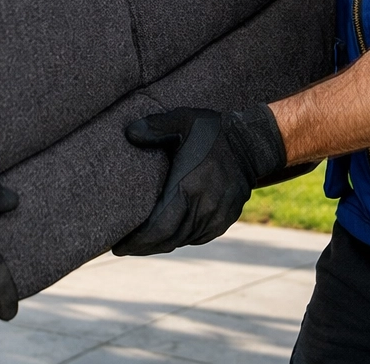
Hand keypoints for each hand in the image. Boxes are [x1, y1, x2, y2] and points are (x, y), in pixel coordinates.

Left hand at [114, 104, 285, 255]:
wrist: (252, 144)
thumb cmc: (212, 131)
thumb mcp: (182, 121)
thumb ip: (154, 127)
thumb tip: (128, 134)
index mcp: (188, 187)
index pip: (158, 228)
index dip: (137, 242)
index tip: (117, 246)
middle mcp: (203, 208)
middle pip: (167, 239)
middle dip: (143, 247)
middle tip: (123, 248)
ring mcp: (216, 217)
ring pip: (182, 240)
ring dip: (161, 244)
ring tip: (140, 243)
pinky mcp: (224, 220)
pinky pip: (197, 237)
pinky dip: (180, 239)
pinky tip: (167, 235)